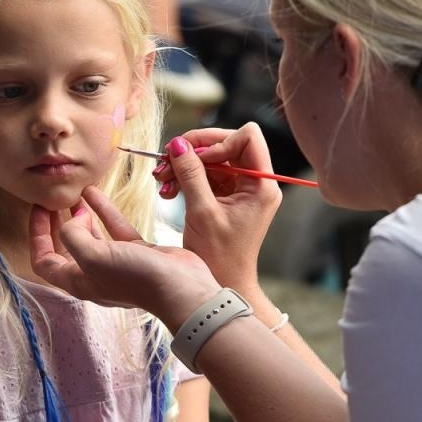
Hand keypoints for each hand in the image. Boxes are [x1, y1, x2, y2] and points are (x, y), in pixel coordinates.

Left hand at [30, 192, 219, 330]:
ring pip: (90, 236)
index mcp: (77, 281)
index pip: (44, 260)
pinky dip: (104, 210)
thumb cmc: (135, 278)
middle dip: (55, 224)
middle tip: (52, 200)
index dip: (36, 235)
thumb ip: (72, 236)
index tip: (38, 209)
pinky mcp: (136, 252)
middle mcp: (93, 274)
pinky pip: (113, 228)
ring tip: (75, 193)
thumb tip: (73, 221)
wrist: (181, 289)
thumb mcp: (93, 256)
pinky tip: (96, 192)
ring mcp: (115, 264)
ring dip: (80, 215)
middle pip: (64, 248)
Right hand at [153, 126, 282, 291]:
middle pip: (226, 144)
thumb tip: (178, 144)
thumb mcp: (202, 212)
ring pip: (211, 160)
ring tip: (161, 180)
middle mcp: (255, 183)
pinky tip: (168, 191)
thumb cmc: (218, 257)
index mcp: (260, 185)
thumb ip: (191, 174)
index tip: (195, 159)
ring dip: (184, 166)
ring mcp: (240, 190)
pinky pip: (205, 176)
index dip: (218, 142)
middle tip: (166, 160)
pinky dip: (185, 179)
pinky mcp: (226, 198)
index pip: (247, 137)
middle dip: (194, 151)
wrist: (223, 284)